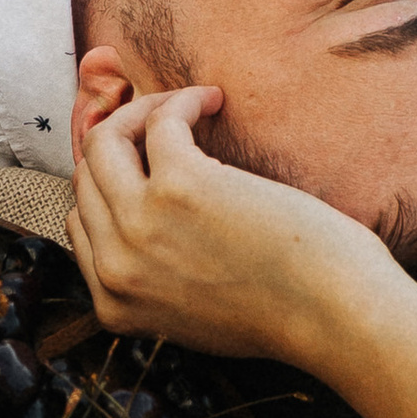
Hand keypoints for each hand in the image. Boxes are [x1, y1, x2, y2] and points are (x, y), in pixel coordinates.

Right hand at [68, 87, 394, 363]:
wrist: (334, 317)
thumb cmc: (290, 310)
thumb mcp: (198, 311)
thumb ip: (161, 277)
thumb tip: (153, 218)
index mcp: (115, 305)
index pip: (82, 223)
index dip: (111, 182)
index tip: (144, 158)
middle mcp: (115, 267)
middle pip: (87, 177)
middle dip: (120, 138)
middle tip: (163, 121)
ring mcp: (139, 226)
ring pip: (104, 140)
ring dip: (142, 110)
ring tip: (187, 107)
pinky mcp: (177, 187)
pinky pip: (159, 120)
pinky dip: (183, 100)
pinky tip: (214, 101)